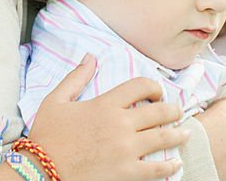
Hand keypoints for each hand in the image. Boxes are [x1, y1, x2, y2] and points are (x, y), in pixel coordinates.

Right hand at [27, 54, 189, 179]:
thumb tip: (90, 57)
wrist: (40, 172)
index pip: (140, 86)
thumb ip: (75, 78)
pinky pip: (157, 169)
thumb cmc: (47, 137)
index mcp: (105, 104)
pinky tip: (176, 164)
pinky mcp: (127, 173)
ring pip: (164, 138)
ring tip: (185, 134)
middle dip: (173, 110)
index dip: (154, 86)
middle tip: (178, 112)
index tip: (157, 92)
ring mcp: (126, 150)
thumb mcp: (55, 101)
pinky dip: (171, 166)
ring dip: (178, 134)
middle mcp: (120, 124)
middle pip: (159, 111)